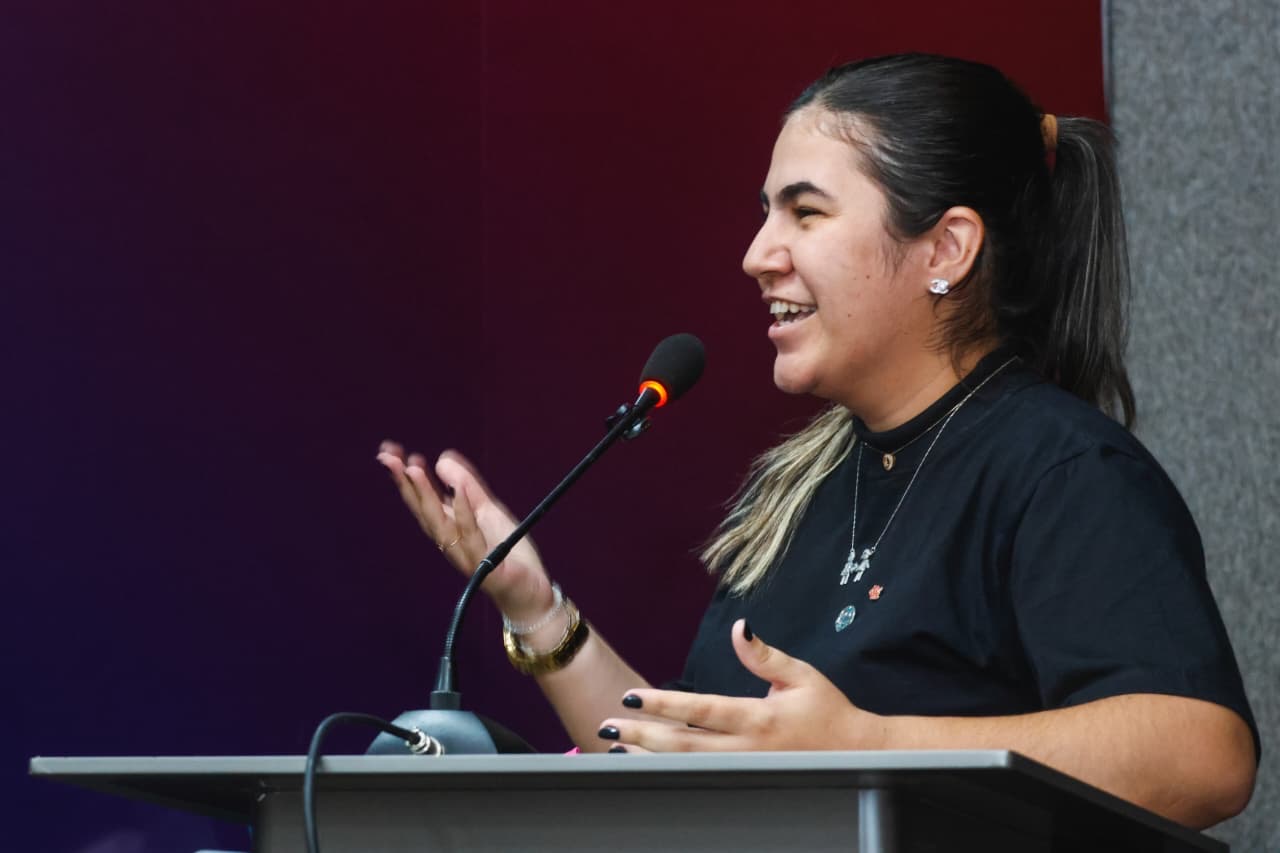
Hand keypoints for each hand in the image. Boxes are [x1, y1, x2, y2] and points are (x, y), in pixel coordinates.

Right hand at [376, 441, 551, 619]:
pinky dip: (465, 514)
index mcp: (450, 527)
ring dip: (425, 496)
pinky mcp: (487, 567)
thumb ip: (466, 485)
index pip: (422, 499)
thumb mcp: (488, 510)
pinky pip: (472, 538)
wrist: (531, 591)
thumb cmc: (509, 553)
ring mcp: (466, 555)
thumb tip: (442, 459)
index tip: (390, 451)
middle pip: (423, 511)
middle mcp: (452, 542)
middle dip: (405, 484)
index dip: (405, 476)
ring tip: (414, 469)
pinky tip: (459, 492)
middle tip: (389, 457)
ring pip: (440, 525)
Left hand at [596, 619, 889, 751]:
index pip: (701, 710)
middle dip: (642, 736)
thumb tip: (740, 627)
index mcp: (759, 717)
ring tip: (617, 749)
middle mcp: (749, 747)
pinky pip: (703, 779)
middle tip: (607, 727)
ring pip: (689, 768)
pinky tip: (650, 765)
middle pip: (685, 745)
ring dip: (650, 758)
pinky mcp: (749, 780)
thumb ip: (764, 655)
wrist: (858, 753)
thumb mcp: (801, 675)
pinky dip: (673, 773)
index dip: (663, 704)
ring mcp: (747, 769)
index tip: (631, 698)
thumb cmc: (828, 710)